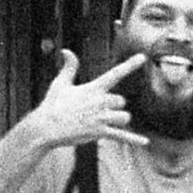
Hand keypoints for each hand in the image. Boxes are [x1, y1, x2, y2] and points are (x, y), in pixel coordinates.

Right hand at [31, 50, 148, 148]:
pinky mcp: (100, 132)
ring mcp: (102, 118)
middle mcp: (100, 102)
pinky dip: (134, 139)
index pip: (115, 73)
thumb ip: (69, 67)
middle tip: (95, 110)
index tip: (143, 56)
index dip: (130, 65)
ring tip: (102, 121)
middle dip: (114, 106)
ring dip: (118, 119)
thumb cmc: (52, 105)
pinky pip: (122, 136)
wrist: (46, 127)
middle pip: (121, 101)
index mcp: (93, 88)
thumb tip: (66, 50)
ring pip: (125, 117)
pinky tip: (146, 142)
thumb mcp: (60, 83)